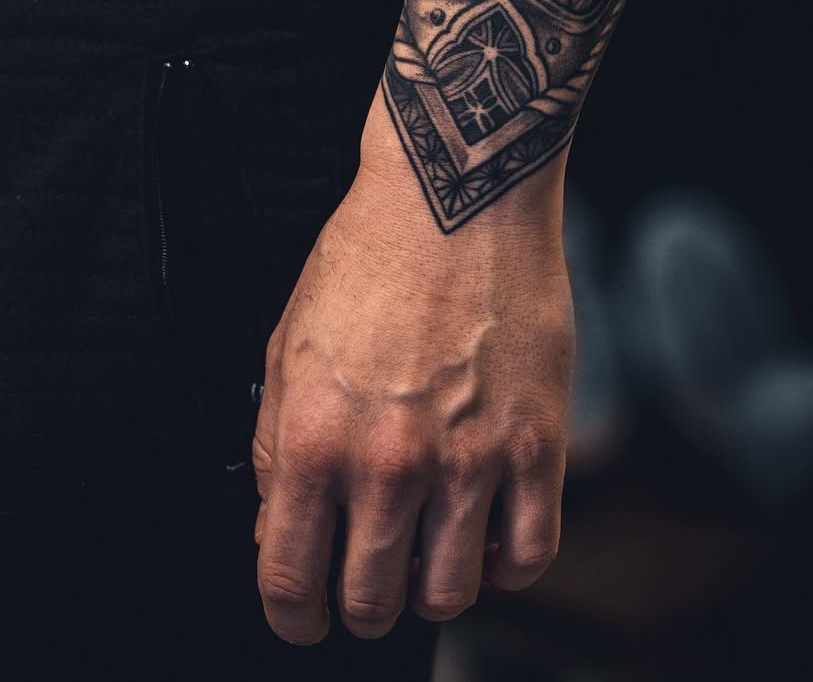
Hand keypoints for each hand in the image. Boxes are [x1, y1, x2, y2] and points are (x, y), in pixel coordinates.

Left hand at [252, 90, 574, 642]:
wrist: (456, 192)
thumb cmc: (370, 255)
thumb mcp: (287, 343)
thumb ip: (275, 447)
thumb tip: (280, 530)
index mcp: (313, 440)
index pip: (291, 584)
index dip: (294, 619)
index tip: (305, 618)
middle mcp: (388, 462)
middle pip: (372, 601)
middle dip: (362, 607)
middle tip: (370, 581)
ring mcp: (470, 457)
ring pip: (451, 592)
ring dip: (433, 587)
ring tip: (431, 552)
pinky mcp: (537, 440)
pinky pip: (530, 553)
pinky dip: (507, 565)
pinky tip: (491, 534)